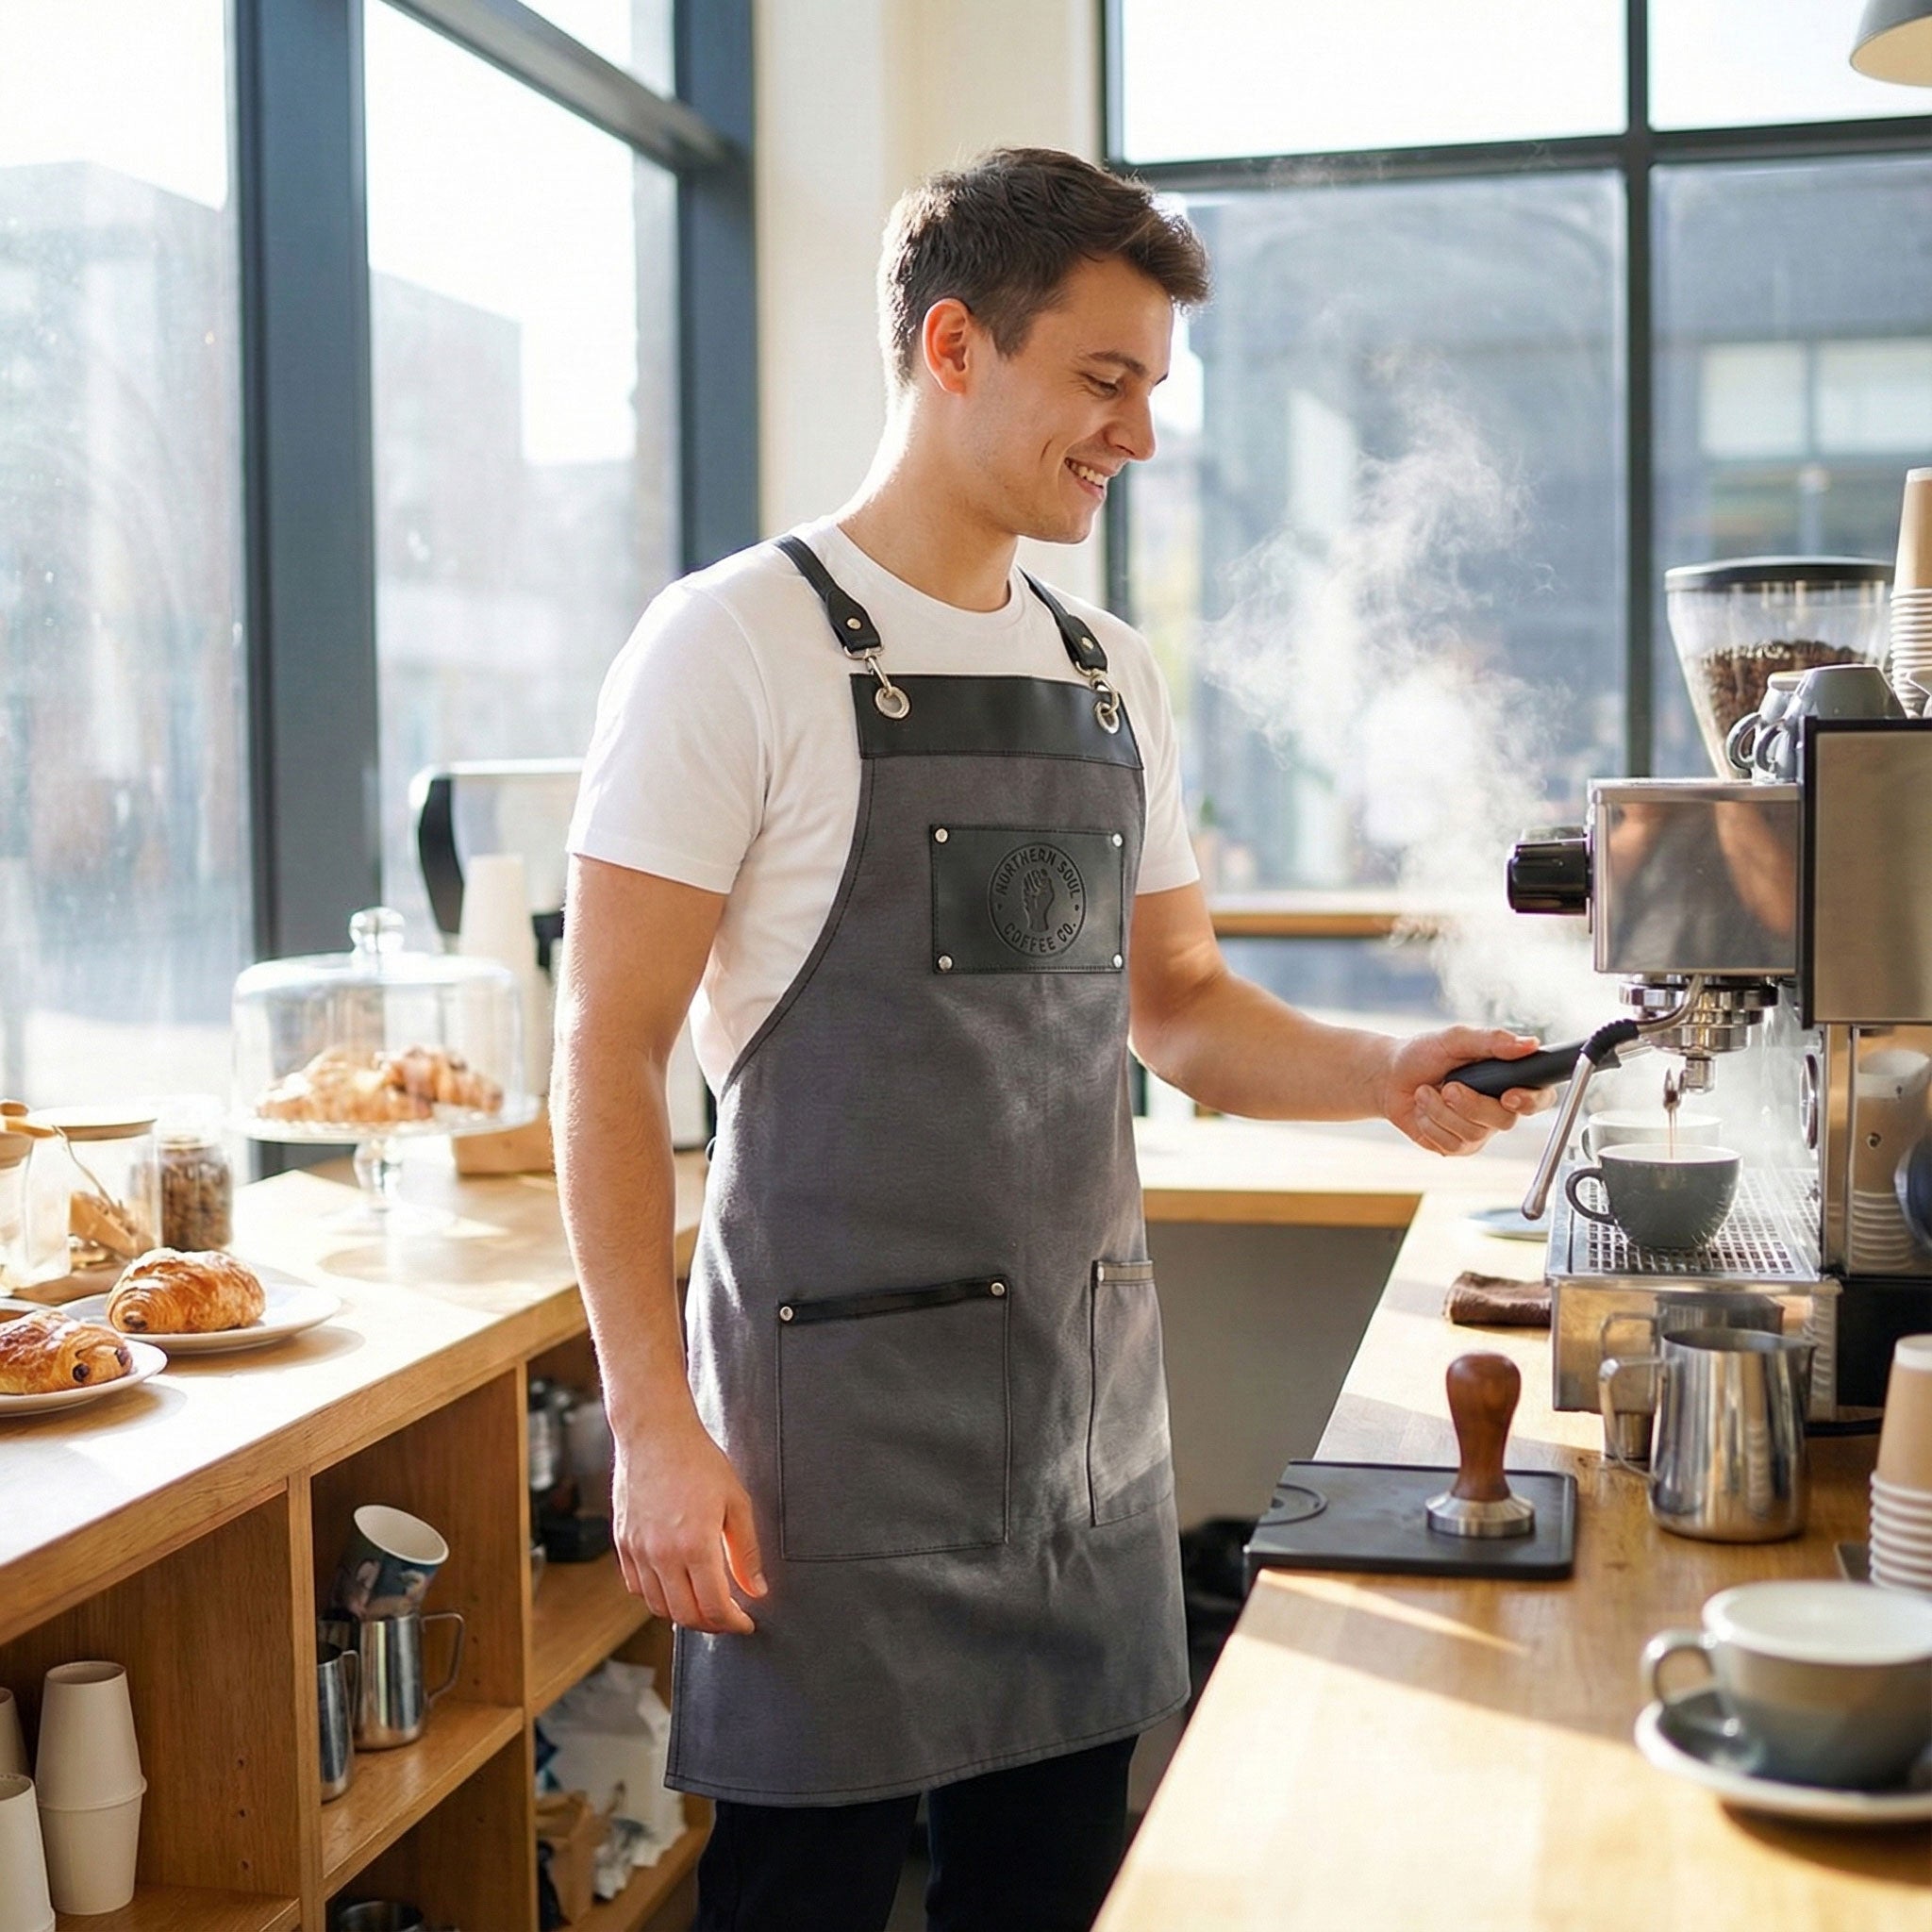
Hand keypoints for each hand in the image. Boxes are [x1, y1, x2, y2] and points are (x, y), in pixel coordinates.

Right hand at [611, 1412, 766, 1634]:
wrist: (655, 1433)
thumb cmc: (698, 1460)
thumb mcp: (736, 1502)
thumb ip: (746, 1551)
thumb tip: (756, 1589)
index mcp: (695, 1545)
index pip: (714, 1607)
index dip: (733, 1623)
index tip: (745, 1622)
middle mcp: (662, 1554)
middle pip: (685, 1615)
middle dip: (711, 1625)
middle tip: (727, 1617)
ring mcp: (638, 1551)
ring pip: (658, 1607)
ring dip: (683, 1614)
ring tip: (703, 1604)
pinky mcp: (622, 1544)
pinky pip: (637, 1587)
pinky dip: (657, 1597)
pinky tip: (674, 1585)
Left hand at [1379, 1026, 1545, 1156]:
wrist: (1389, 1076)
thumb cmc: (1424, 1054)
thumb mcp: (1456, 1038)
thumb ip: (1492, 1041)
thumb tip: (1529, 1043)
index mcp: (1506, 1080)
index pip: (1540, 1097)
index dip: (1531, 1101)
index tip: (1508, 1096)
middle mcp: (1497, 1108)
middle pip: (1504, 1121)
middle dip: (1471, 1104)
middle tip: (1448, 1087)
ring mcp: (1478, 1130)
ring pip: (1474, 1134)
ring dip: (1442, 1111)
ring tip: (1426, 1092)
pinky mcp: (1456, 1146)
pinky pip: (1451, 1145)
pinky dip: (1430, 1124)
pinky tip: (1423, 1110)